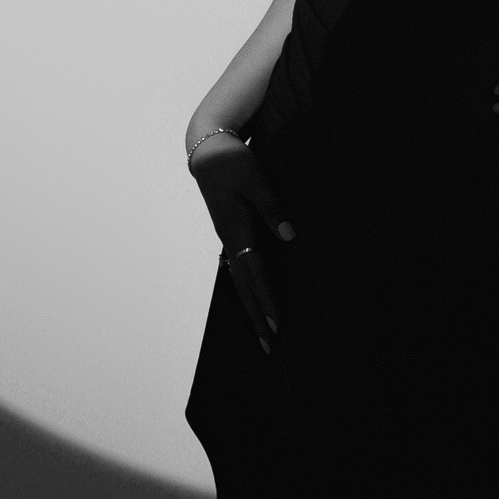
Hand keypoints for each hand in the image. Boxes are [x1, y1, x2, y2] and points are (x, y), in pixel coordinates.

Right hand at [188, 134, 294, 354]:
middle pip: (244, 287)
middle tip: (269, 348)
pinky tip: (251, 297)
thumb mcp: (255, 180)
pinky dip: (246, 288)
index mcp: (236, 230)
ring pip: (239, 280)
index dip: (266, 300)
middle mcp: (229, 240)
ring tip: (262, 333)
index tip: (277, 324)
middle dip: (257, 317)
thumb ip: (272, 208)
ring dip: (251, 307)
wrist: (208, 151)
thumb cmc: (233, 162)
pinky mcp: (229, 231)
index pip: (254, 274)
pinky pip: (237, 268)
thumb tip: (290, 236)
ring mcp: (227, 237)